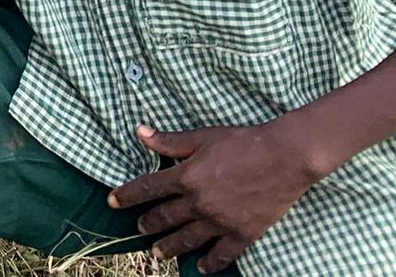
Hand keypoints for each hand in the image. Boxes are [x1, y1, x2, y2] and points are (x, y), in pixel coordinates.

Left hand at [108, 120, 316, 268]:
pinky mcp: (242, 234)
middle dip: (148, 224)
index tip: (112, 201)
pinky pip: (222, 255)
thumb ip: (170, 141)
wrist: (283, 158)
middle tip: (139, 229)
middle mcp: (199, 203)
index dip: (126, 195)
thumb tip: (139, 132)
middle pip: (165, 217)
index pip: (148, 188)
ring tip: (157, 253)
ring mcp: (220, 221)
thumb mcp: (202, 137)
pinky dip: (210, 263)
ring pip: (188, 239)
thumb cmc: (242, 142)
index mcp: (186, 177)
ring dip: (170, 247)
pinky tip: (201, 267)